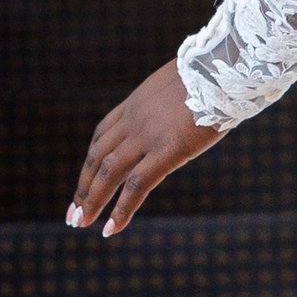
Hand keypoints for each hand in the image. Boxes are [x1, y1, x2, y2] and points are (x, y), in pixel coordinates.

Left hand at [67, 64, 219, 238]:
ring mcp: (148, 136)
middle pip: (98, 158)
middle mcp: (134, 121)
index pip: (102, 136)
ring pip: (109, 174)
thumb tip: (182, 109)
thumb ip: (171, 102)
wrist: (224, 68)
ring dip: (92, 201)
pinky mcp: (168, 151)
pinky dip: (121, 210)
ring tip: (81, 223)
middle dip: (84, 187)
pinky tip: (111, 228)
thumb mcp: (181, 85)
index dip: (91, 163)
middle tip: (72, 213)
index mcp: (136, 104)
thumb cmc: (214, 73)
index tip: (85, 182)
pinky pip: (137, 186)